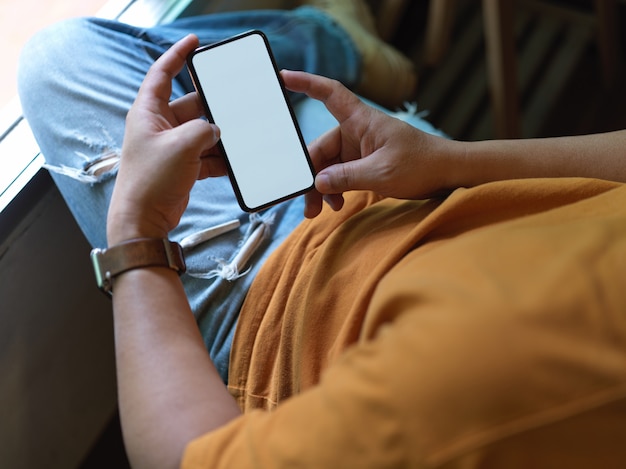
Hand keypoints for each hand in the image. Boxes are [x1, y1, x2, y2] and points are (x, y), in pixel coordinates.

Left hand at [107, 34, 224, 244]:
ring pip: (204, 132)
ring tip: (241, 138)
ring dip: (220, 138)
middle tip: (236, 106)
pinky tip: (236, 163)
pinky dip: (221, 159)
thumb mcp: (182, 146)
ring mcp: (173, 147)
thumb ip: (205, 130)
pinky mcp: (184, 165)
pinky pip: (207, 155)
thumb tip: (217, 129)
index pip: (162, 74)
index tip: (194, 42)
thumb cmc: (151, 180)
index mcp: (149, 112)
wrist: (145, 219)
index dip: (177, 55)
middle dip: (214, 110)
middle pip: (193, 106)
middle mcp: (160, 126)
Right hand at [281, 71, 461, 217]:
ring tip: (318, 211)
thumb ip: (346, 177)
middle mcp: (357, 132)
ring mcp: (359, 149)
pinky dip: (335, 189)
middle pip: (321, 148)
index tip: (283, 77)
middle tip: (306, 202)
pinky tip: (335, 204)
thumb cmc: (421, 164)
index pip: (330, 94)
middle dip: (311, 175)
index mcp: (361, 121)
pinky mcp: (364, 163)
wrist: (447, 173)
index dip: (306, 84)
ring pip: (328, 166)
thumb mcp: (381, 173)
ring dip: (322, 188)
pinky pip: (340, 174)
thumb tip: (318, 182)